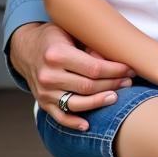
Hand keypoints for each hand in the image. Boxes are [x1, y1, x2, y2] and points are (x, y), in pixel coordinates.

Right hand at [8, 22, 133, 130]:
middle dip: (113, 84)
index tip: (130, 69)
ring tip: (116, 97)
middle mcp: (48, 75)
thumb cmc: (55, 37)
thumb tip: (112, 59)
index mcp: (56, 54)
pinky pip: (59, 117)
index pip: (94, 68)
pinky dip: (74, 123)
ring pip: (77, 103)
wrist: (27, 48)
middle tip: (129, 81)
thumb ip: (90, 45)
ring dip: (99, 102)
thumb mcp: (72, 32)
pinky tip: (88, 125)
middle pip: (88, 86)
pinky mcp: (43, 103)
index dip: (115, 71)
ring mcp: (44, 92)